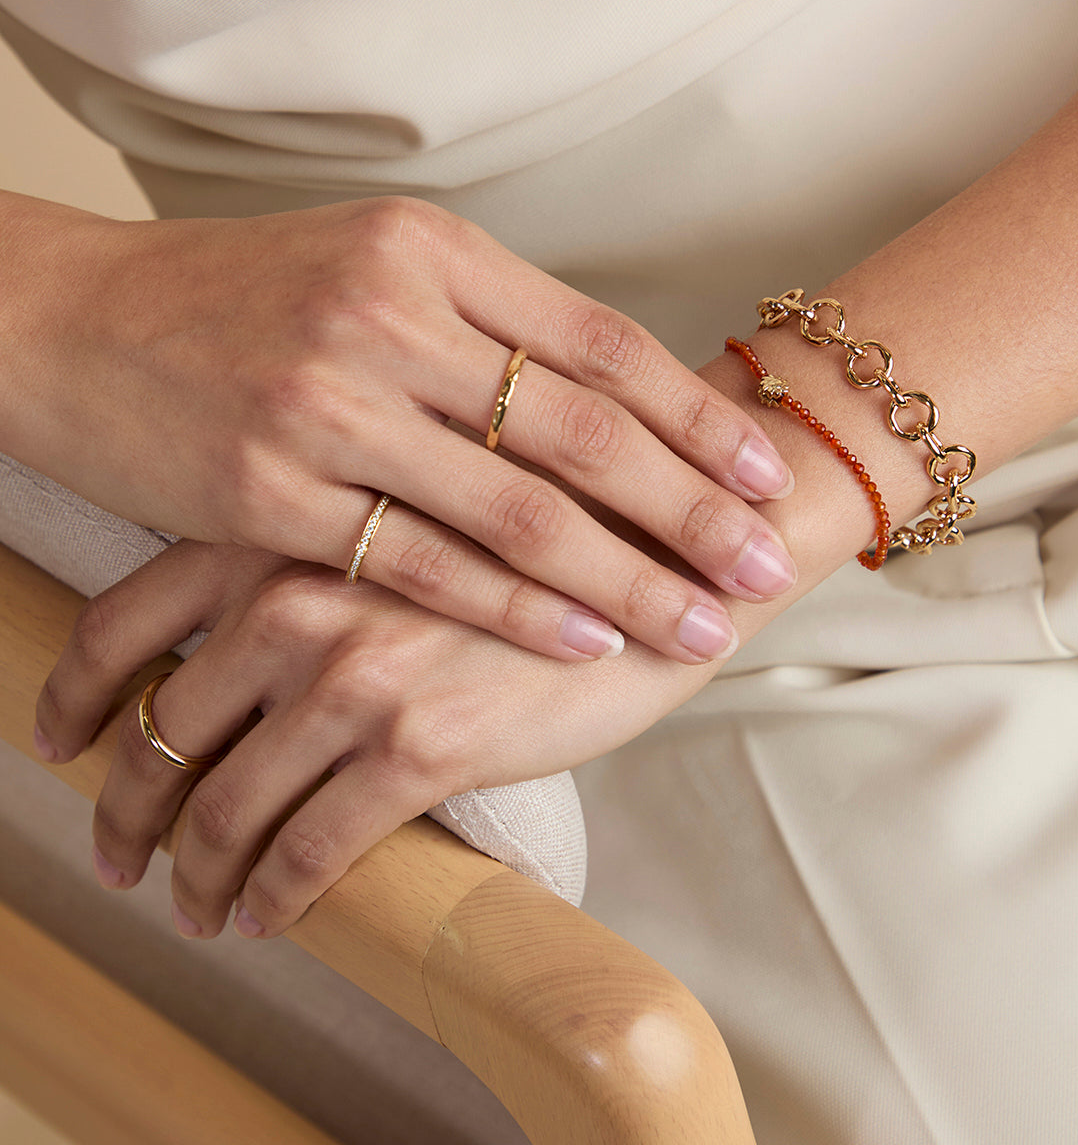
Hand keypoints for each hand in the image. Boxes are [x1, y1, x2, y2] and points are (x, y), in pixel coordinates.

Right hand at [3, 192, 796, 662]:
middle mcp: (391, 318)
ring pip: (518, 509)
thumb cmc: (238, 298)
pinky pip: (423, 565)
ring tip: (703, 626)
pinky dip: (516, 610)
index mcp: (430, 253)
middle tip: (767, 562)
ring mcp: (331, 408)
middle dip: (691, 507)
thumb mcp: (370, 267)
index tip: (763, 472)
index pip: (599, 342)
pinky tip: (588, 642)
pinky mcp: (272, 497)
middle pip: (583, 430)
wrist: (72, 322)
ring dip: (626, 578)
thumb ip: (484, 319)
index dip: (694, 414)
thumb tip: (611, 394)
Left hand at [35, 541, 715, 937]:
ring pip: (226, 803)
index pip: (125, 617)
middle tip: (122, 852)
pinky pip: (310, 847)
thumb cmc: (542, 533)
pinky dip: (274, 894)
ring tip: (194, 902)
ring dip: (196, 869)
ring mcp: (356, 671)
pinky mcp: (421, 744)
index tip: (62, 743)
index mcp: (283, 530)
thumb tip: (243, 649)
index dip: (78, 693)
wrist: (662, 549)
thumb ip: (315, 560)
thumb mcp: (404, 515)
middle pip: (162, 728)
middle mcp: (299, 594)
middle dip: (129, 806)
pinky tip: (267, 915)